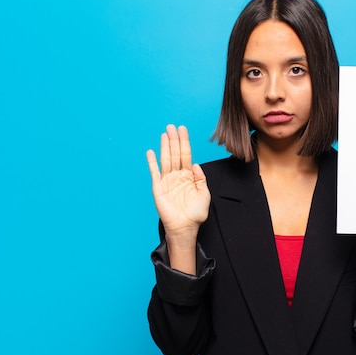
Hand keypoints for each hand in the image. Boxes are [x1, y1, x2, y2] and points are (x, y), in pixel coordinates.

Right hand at [146, 124, 210, 244]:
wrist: (185, 227)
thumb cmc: (195, 213)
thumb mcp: (204, 194)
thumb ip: (201, 178)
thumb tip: (195, 164)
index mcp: (188, 176)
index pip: (186, 155)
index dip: (184, 142)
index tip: (183, 130)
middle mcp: (177, 176)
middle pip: (175, 154)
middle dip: (174, 140)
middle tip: (172, 126)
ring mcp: (167, 181)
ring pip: (166, 160)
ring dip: (165, 146)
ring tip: (164, 134)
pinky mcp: (158, 188)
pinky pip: (154, 172)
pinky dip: (152, 162)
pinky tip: (151, 151)